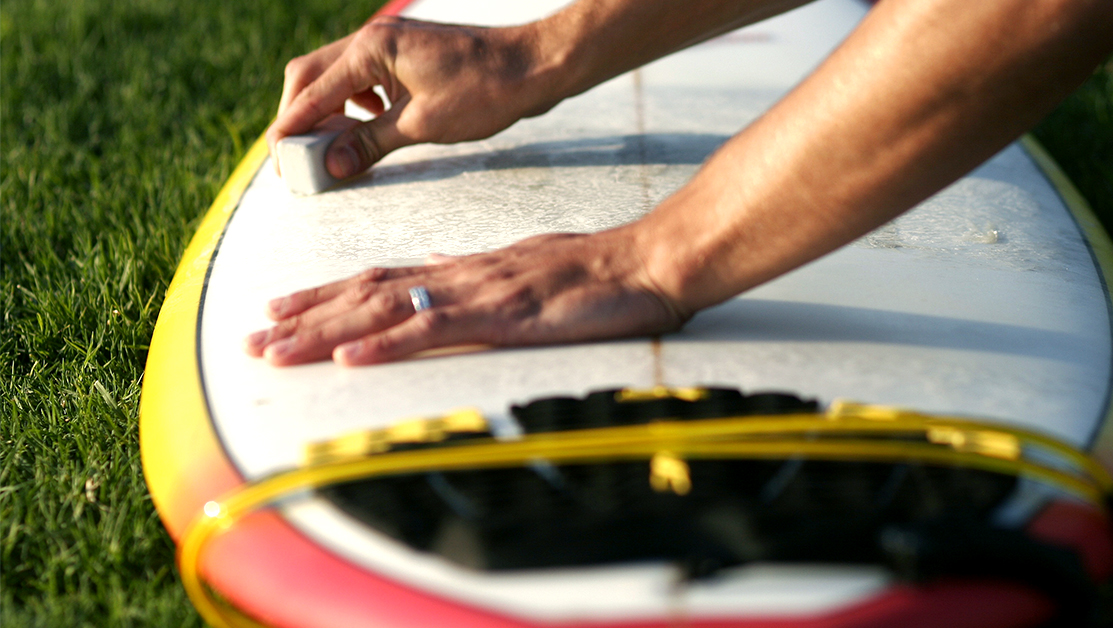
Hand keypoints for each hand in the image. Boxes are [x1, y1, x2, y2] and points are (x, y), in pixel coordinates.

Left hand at [242, 230, 688, 365]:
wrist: (645, 264)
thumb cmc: (596, 274)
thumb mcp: (527, 271)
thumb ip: (478, 275)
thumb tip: (438, 271)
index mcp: (464, 270)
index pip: (380, 279)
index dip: (326, 295)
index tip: (282, 309)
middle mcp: (457, 276)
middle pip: (365, 293)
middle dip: (304, 316)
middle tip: (251, 337)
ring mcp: (476, 293)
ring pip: (383, 310)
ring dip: (323, 332)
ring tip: (273, 348)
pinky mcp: (501, 315)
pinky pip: (432, 329)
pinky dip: (384, 344)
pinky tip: (347, 358)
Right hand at [266, 16, 554, 178]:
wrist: (533, 66)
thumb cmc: (484, 91)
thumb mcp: (422, 125)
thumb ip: (370, 143)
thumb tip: (331, 166)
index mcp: (371, 49)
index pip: (312, 93)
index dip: (290, 130)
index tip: (278, 161)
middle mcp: (373, 38)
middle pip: (310, 75)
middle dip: (299, 116)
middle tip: (296, 158)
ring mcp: (388, 43)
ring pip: (335, 76)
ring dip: (325, 110)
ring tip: (327, 149)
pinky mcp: (404, 54)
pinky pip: (362, 77)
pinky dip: (353, 103)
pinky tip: (366, 127)